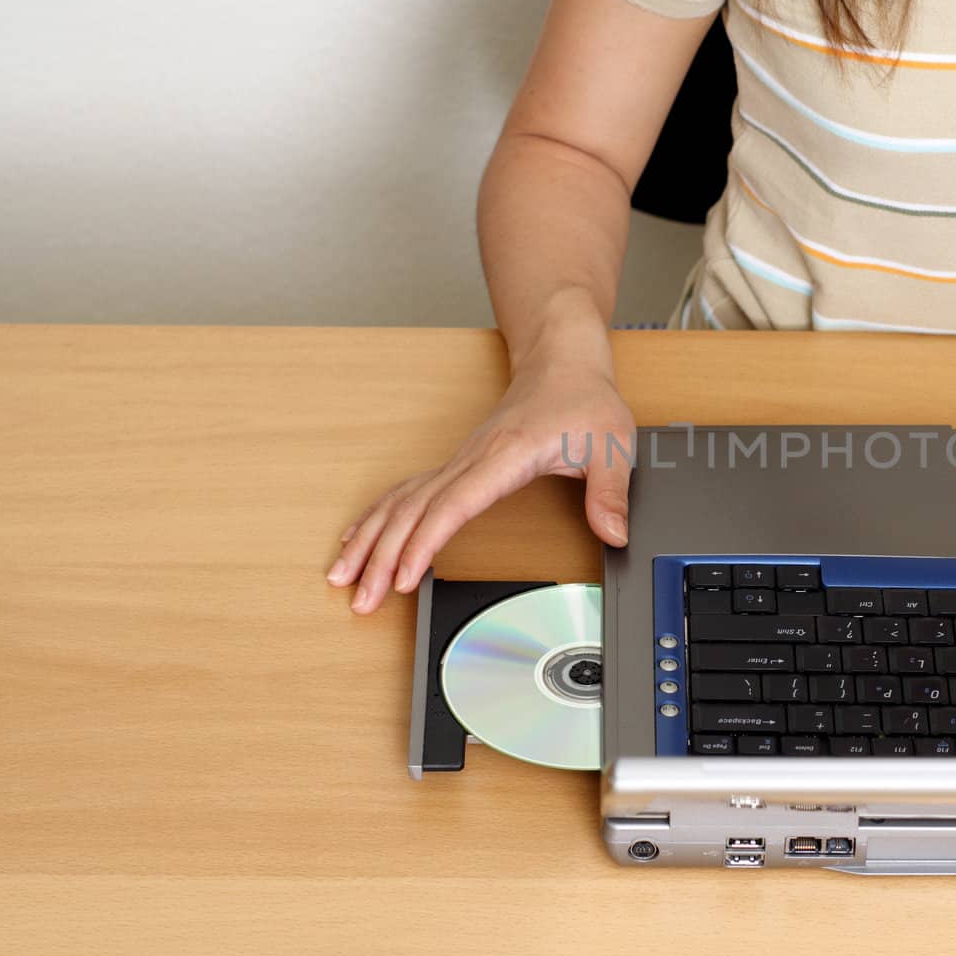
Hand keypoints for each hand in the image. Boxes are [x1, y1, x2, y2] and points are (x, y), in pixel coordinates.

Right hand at [326, 365, 634, 613]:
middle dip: (381, 556)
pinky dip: (379, 516)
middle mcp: (472, 458)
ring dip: (369, 538)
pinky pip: (409, 491)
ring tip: (342, 577)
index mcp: (505, 455)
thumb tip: (614, 534)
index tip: (403, 578)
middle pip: (414, 509)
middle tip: (361, 598)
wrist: (561, 357)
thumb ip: (612, 493)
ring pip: (402, 500)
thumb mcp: (613, 444)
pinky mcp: (459, 463)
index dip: (424, 543)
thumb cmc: (583, 397)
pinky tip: (358, 538)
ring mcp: (460, 459)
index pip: (453, 504)